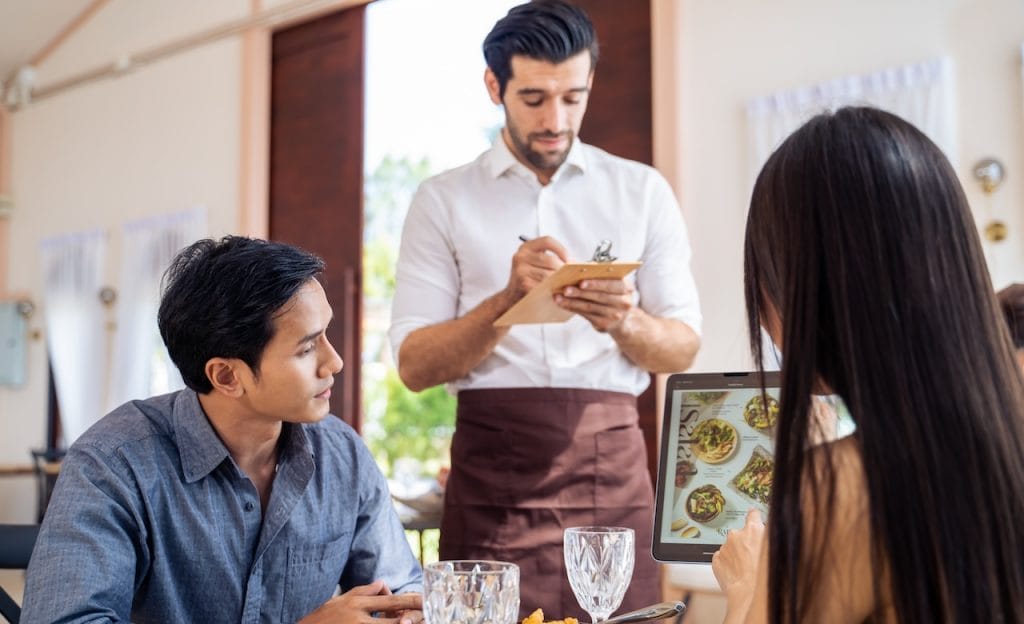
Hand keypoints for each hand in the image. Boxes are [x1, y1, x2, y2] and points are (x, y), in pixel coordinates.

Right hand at [298, 580, 423, 623]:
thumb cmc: (320, 619)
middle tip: (428, 615)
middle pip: (393, 621)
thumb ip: (362, 592)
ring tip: (411, 623)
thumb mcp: (338, 601)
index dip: (410, 601)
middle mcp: (358, 619)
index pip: (390, 601)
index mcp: (356, 604)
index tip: (426, 601)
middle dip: (411, 619)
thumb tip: (382, 584)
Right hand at [504, 236, 568, 301]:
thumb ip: (551, 258)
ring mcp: (521, 271)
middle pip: (550, 260)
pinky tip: (557, 291)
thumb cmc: (529, 277)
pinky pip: (544, 286)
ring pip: (549, 274)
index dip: (561, 249)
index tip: (569, 259)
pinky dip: (553, 289)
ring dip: (560, 280)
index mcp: (526, 247)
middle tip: (572, 275)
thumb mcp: (535, 262)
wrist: (512, 295)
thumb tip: (575, 262)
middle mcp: (521, 256)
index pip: (547, 241)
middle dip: (564, 269)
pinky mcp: (523, 284)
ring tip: (567, 283)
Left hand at [555, 278, 634, 331]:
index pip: (611, 284)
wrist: (619, 320)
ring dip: (573, 301)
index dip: (596, 284)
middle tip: (566, 289)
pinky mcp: (605, 324)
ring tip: (559, 297)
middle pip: (600, 296)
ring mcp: (615, 315)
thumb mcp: (610, 284)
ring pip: (590, 306)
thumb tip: (574, 265)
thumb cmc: (611, 295)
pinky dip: (573, 308)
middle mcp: (624, 302)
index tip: (581, 282)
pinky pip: (586, 315)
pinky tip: (563, 304)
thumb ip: (598, 275)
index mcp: (627, 287)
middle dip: (581, 292)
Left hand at [712, 509, 764, 609]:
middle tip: (755, 558)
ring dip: (737, 555)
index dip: (754, 516)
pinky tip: (738, 573)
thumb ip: (771, 538)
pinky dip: (729, 564)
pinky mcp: (717, 559)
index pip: (753, 514)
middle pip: (741, 534)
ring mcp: (725, 547)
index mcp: (754, 530)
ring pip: (732, 547)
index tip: (754, 515)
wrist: (750, 595)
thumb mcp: (778, 551)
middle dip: (746, 542)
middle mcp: (737, 535)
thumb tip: (770, 531)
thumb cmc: (767, 577)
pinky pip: (723, 558)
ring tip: (748, 570)